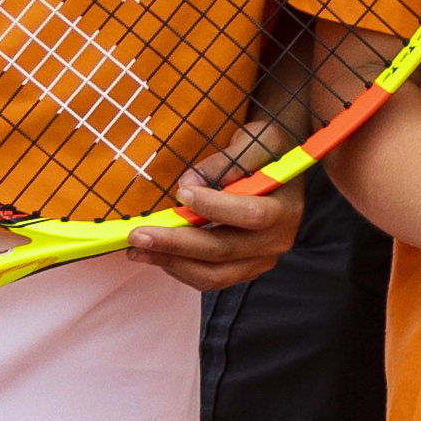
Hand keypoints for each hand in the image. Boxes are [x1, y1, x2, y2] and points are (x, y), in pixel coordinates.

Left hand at [138, 162, 306, 291]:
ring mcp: (259, 260)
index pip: (251, 215)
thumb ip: (224, 162)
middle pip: (223, 250)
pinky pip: (208, 278)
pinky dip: (179, 268)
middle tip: (138, 235)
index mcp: (285, 208)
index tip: (182, 193)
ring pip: (212, 274)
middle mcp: (276, 241)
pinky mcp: (242, 269)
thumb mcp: (253, 141)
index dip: (215, 207)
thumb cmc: (267, 151)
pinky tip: (155, 254)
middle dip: (176, 244)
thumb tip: (187, 185)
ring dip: (170, 262)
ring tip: (136, 250)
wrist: (278, 169)